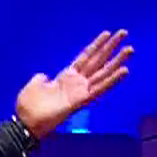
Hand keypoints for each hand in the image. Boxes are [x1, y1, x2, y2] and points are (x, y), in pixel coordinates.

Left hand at [14, 30, 133, 139]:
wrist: (25, 123)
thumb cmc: (28, 106)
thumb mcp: (34, 85)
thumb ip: (41, 78)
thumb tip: (44, 76)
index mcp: (66, 77)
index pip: (85, 57)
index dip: (96, 46)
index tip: (107, 33)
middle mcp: (76, 83)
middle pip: (97, 61)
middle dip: (110, 47)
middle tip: (123, 33)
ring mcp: (80, 91)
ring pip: (103, 73)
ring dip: (117, 61)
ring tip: (130, 49)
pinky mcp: (81, 101)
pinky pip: (99, 89)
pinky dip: (112, 80)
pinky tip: (124, 71)